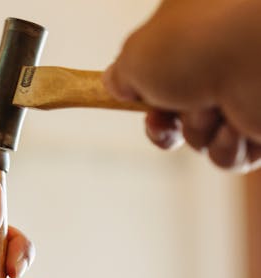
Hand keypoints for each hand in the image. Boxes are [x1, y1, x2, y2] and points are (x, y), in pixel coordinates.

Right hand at [103, 0, 260, 171]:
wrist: (254, 56)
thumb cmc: (196, 44)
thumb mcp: (134, 57)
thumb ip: (118, 76)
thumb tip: (113, 84)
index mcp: (186, 39)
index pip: (158, 77)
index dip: (142, 98)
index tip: (134, 104)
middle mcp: (214, 65)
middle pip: (175, 113)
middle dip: (165, 124)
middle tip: (165, 119)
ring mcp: (240, 94)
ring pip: (200, 136)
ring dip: (197, 130)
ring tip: (211, 106)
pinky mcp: (260, 124)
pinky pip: (230, 155)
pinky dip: (225, 146)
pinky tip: (234, 125)